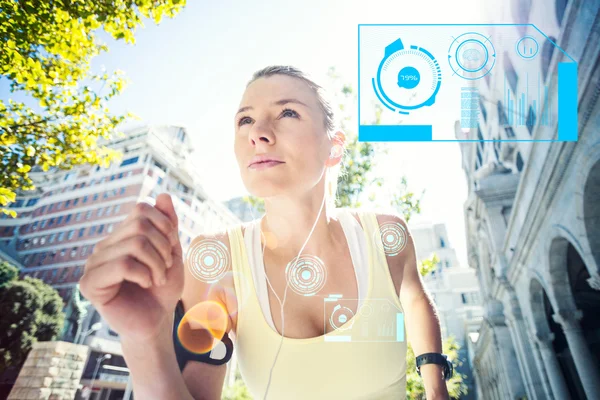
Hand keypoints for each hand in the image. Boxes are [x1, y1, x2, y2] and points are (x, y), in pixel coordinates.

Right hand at [80, 193, 183, 341]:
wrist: (156, 321)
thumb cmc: (162, 289)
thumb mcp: (172, 252)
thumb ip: (167, 225)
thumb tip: (162, 194)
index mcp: (120, 236)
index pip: (141, 209)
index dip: (164, 226)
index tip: (171, 249)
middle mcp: (104, 246)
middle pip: (140, 225)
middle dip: (163, 247)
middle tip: (165, 269)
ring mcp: (93, 263)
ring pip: (134, 244)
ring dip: (156, 264)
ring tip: (157, 280)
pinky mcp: (89, 283)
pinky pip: (122, 265)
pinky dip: (143, 274)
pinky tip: (145, 285)